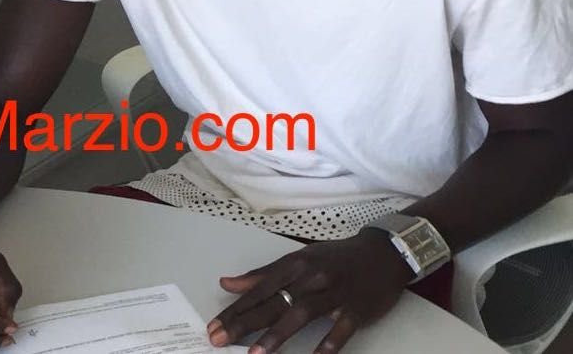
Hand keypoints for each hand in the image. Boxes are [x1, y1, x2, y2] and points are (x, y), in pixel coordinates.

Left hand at [207, 230, 413, 352]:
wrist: (383, 253)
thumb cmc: (335, 258)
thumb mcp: (298, 259)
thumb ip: (262, 275)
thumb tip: (226, 283)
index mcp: (294, 264)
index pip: (258, 289)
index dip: (235, 308)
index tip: (214, 325)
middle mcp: (310, 276)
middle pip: (273, 302)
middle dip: (244, 322)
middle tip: (219, 339)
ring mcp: (334, 293)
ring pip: (300, 313)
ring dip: (276, 335)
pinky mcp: (357, 309)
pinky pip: (340, 329)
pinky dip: (327, 345)